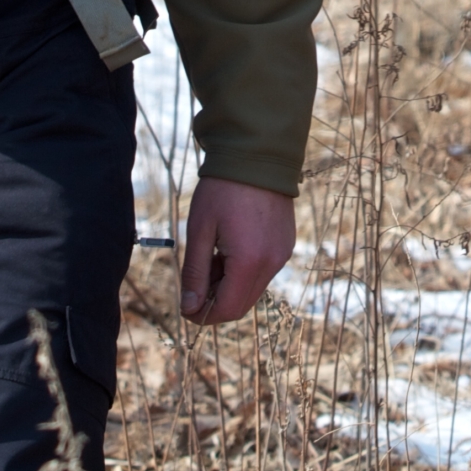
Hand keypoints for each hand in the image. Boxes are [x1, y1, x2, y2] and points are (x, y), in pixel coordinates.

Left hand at [179, 177, 294, 324]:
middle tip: (196, 278)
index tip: (185, 306)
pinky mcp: (286, 245)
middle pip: (241, 304)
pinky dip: (244, 271)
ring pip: (252, 289)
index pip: (227, 309)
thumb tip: (189, 307)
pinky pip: (263, 271)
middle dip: (215, 300)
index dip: (203, 315)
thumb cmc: (223, 190)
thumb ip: (195, 273)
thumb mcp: (199, 230)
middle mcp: (272, 263)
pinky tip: (229, 247)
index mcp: (249, 261)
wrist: (257, 156)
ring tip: (212, 255)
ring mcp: (282, 254)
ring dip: (229, 285)